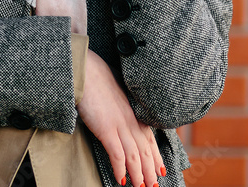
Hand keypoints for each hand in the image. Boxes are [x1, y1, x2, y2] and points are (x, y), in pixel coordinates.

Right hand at [77, 49, 164, 186]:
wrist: (86, 71)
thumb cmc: (97, 78)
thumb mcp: (115, 93)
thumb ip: (121, 107)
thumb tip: (119, 116)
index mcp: (134, 112)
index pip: (150, 139)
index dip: (157, 156)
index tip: (161, 169)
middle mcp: (131, 120)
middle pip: (146, 151)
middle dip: (151, 170)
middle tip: (154, 185)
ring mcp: (120, 125)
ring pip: (135, 156)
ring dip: (139, 174)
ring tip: (141, 186)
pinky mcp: (106, 129)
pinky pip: (117, 155)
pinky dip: (120, 169)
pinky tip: (121, 179)